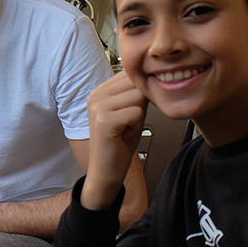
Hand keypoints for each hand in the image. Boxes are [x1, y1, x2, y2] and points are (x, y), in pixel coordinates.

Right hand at [81, 74, 147, 210]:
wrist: (106, 171)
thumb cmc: (119, 144)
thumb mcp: (129, 112)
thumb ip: (136, 94)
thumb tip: (152, 77)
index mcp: (99, 92)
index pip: (130, 75)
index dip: (140, 92)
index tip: (133, 110)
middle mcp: (95, 96)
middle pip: (136, 84)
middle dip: (141, 104)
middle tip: (129, 122)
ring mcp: (98, 107)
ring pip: (138, 97)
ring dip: (139, 115)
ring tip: (126, 128)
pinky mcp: (104, 121)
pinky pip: (137, 112)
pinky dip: (137, 125)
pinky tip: (124, 134)